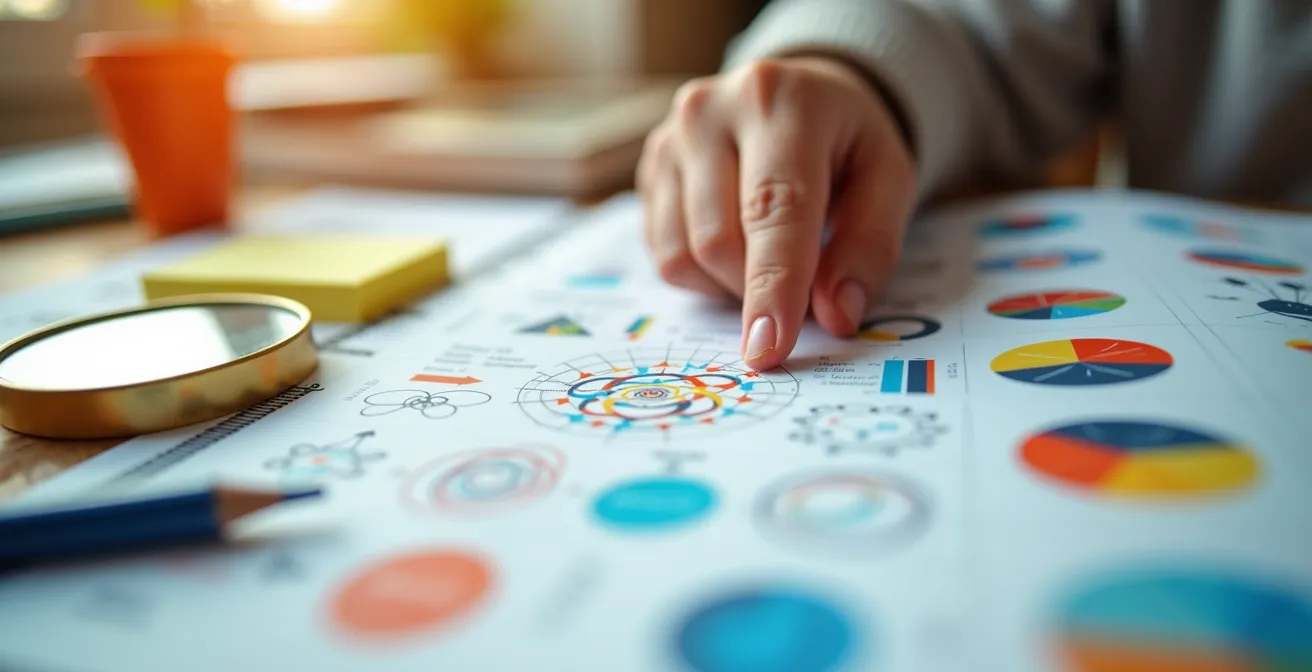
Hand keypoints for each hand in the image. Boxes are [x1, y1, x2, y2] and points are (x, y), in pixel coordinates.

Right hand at [637, 56, 917, 369]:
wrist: (797, 94)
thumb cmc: (847, 143)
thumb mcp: (889, 179)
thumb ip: (869, 247)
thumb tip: (835, 317)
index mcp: (782, 102)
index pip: (773, 207)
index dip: (773, 285)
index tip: (770, 349)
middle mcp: (710, 112)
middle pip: (718, 242)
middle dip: (758, 291)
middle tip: (801, 291)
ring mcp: (669, 140)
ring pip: (682, 256)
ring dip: (729, 286)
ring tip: (768, 256)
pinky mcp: (649, 169)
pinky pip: (662, 254)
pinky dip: (703, 274)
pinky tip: (735, 246)